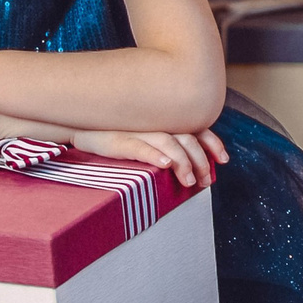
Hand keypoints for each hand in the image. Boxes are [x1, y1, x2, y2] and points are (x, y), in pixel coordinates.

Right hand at [70, 127, 229, 187]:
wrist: (78, 123)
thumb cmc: (113, 132)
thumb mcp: (143, 136)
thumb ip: (165, 143)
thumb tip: (185, 164)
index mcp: (163, 120)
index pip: (196, 128)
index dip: (212, 143)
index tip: (224, 160)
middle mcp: (154, 122)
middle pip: (188, 138)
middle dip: (201, 161)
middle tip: (205, 182)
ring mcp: (137, 129)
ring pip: (169, 142)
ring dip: (183, 162)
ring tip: (189, 181)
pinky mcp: (118, 138)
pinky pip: (140, 146)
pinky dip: (155, 154)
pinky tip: (166, 164)